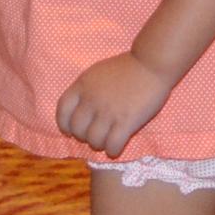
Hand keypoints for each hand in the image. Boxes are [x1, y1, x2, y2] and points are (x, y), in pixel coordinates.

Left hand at [56, 53, 174, 158]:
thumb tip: (80, 108)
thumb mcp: (97, 72)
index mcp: (82, 85)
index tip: (69, 131)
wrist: (151, 64)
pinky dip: (112, 150)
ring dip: (99, 145)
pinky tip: (116, 148)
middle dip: (84, 137)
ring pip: (94, 141)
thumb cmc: (127, 66)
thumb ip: (86, 89)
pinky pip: (112, 145)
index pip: (62, 110)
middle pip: (78, 129)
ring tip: (106, 143)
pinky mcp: (126, 122)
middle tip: (95, 137)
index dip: (64, 124)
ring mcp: (108, 112)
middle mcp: (91, 100)